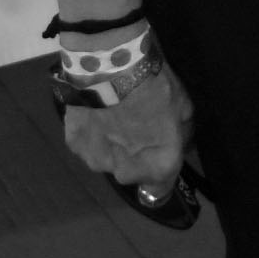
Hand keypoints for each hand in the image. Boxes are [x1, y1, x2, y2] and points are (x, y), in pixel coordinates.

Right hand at [61, 57, 194, 193]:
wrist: (111, 66)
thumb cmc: (155, 86)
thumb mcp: (184, 106)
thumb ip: (182, 133)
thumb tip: (181, 144)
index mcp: (158, 167)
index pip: (160, 191)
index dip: (160, 176)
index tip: (158, 158)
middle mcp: (127, 173)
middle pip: (132, 172)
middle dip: (134, 155)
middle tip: (136, 126)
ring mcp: (97, 161)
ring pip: (107, 158)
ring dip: (111, 144)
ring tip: (113, 115)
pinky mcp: (75, 144)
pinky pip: (88, 143)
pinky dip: (92, 131)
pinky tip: (96, 110)